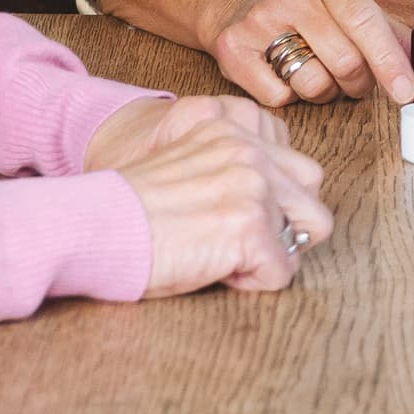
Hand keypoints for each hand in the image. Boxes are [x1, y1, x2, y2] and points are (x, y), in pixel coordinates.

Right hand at [96, 96, 329, 295]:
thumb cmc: (135, 210)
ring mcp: (253, 188)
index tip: (235, 221)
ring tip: (225, 254)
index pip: (298, 170)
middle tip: (237, 243)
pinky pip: (281, 272)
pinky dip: (251, 283)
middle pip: (314, 200)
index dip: (277, 207)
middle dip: (287, 230)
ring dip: (271, 253)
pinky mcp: (249, 227)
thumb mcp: (192, 168)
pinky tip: (213, 269)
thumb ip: (237, 173)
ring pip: (307, 234)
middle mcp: (250, 152)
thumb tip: (284, 215)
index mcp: (234, 131)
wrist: (99, 225)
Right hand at [202, 0, 413, 108]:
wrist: (239, 3)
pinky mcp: (233, 49)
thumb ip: (386, 31)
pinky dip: (289, 96)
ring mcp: (258, 20)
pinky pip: (280, 97)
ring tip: (316, 69)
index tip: (407, 91)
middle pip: (345, 61)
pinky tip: (284, 72)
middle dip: (359, 82)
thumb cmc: (307, 10)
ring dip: (325, 91)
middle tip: (356, 79)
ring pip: (314, 84)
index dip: (390, 62)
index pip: (364, 22)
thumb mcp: (346, 5)